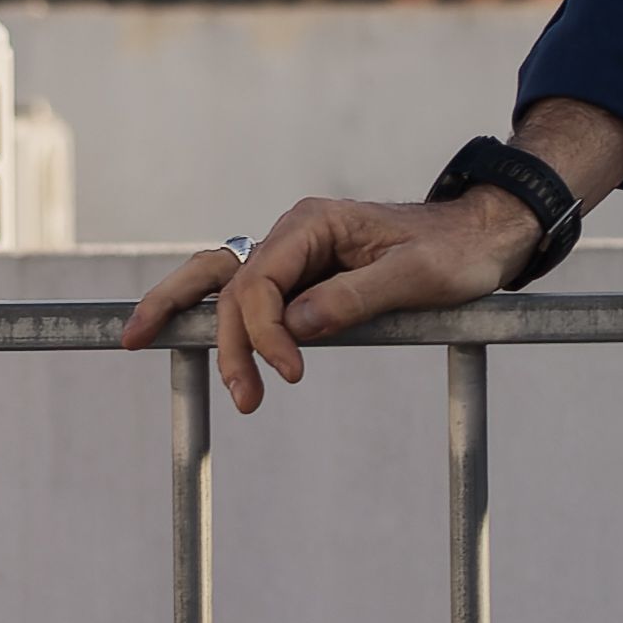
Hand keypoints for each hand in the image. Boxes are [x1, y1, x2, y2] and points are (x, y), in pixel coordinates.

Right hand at [121, 101, 622, 412]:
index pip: (261, 282)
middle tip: (242, 399)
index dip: (264, 333)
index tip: (290, 375)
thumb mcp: (418, 278)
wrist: (481, 235)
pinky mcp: (302, 274)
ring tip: (141, 342)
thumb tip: (295, 327)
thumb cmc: (455, 252)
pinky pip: (248, 295)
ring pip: (220, 281)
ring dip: (198, 320)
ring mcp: (293, 252)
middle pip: (227, 281)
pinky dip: (219, 317)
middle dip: (222, 338)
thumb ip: (356, 298)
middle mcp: (294, 232)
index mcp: (314, 223)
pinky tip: (189, 336)